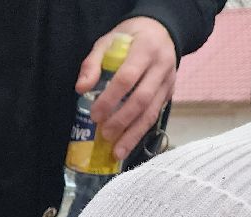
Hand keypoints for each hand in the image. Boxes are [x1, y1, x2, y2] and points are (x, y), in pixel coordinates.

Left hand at [77, 16, 176, 160]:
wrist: (162, 31)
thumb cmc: (131, 37)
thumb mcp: (108, 40)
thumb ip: (92, 63)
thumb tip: (80, 89)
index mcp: (145, 49)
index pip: (128, 77)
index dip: (110, 98)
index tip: (95, 114)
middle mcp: (161, 66)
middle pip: (142, 99)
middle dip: (122, 120)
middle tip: (104, 134)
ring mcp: (168, 82)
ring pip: (152, 112)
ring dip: (134, 134)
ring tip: (117, 152)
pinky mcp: (170, 94)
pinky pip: (156, 116)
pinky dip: (141, 132)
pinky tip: (128, 145)